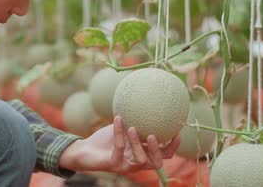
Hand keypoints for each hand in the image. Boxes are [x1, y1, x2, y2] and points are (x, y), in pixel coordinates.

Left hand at [58, 116, 179, 173]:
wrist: (85, 149)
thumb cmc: (105, 138)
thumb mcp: (123, 126)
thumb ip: (135, 118)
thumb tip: (146, 98)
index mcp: (142, 153)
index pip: (163, 155)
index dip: (172, 147)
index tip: (177, 132)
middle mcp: (136, 162)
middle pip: (156, 163)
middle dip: (158, 150)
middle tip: (154, 135)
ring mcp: (125, 166)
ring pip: (139, 159)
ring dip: (137, 143)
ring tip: (133, 128)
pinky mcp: (113, 164)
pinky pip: (119, 149)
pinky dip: (118, 132)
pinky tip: (117, 118)